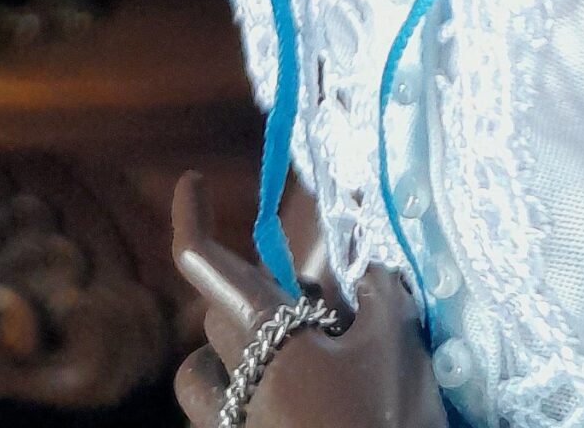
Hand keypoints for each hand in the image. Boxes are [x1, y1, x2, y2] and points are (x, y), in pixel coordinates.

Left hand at [171, 173, 443, 427]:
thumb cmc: (380, 420)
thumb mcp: (394, 343)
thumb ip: (376, 295)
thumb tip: (367, 276)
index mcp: (263, 333)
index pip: (203, 263)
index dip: (189, 216)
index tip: (190, 179)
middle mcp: (231, 377)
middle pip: (216, 315)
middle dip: (255, 298)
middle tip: (320, 311)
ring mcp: (227, 426)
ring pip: (201, 373)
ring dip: (232, 356)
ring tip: (289, 364)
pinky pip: (220, 417)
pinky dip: (244, 402)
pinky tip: (296, 408)